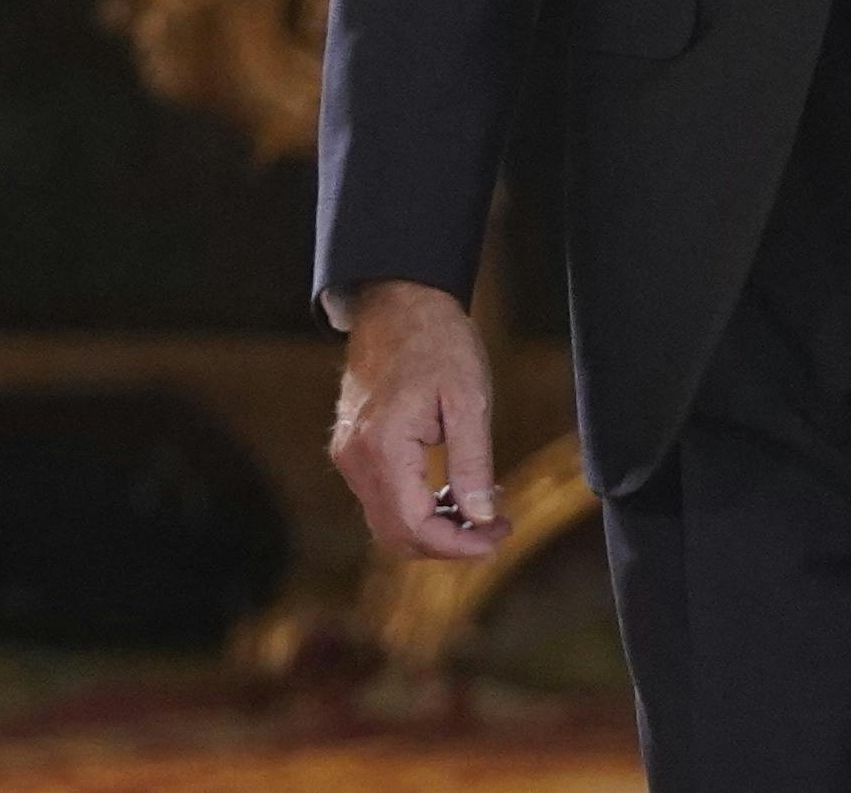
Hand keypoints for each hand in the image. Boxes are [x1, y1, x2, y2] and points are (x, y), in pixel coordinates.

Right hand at [329, 280, 505, 563]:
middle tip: (499, 528)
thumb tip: (481, 517)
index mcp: (383, 449)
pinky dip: (418, 506)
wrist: (399, 305)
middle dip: (449, 542)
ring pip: (387, 521)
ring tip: (484, 509)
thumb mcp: (470, 400)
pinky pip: (383, 497)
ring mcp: (350, 456)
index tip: (500, 536)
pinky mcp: (354, 449)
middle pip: (396, 534)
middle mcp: (356, 461)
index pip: (414, 526)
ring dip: (434, 526)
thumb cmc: (438, 343)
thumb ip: (472, 463)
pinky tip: (454, 491)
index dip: (459, 544)